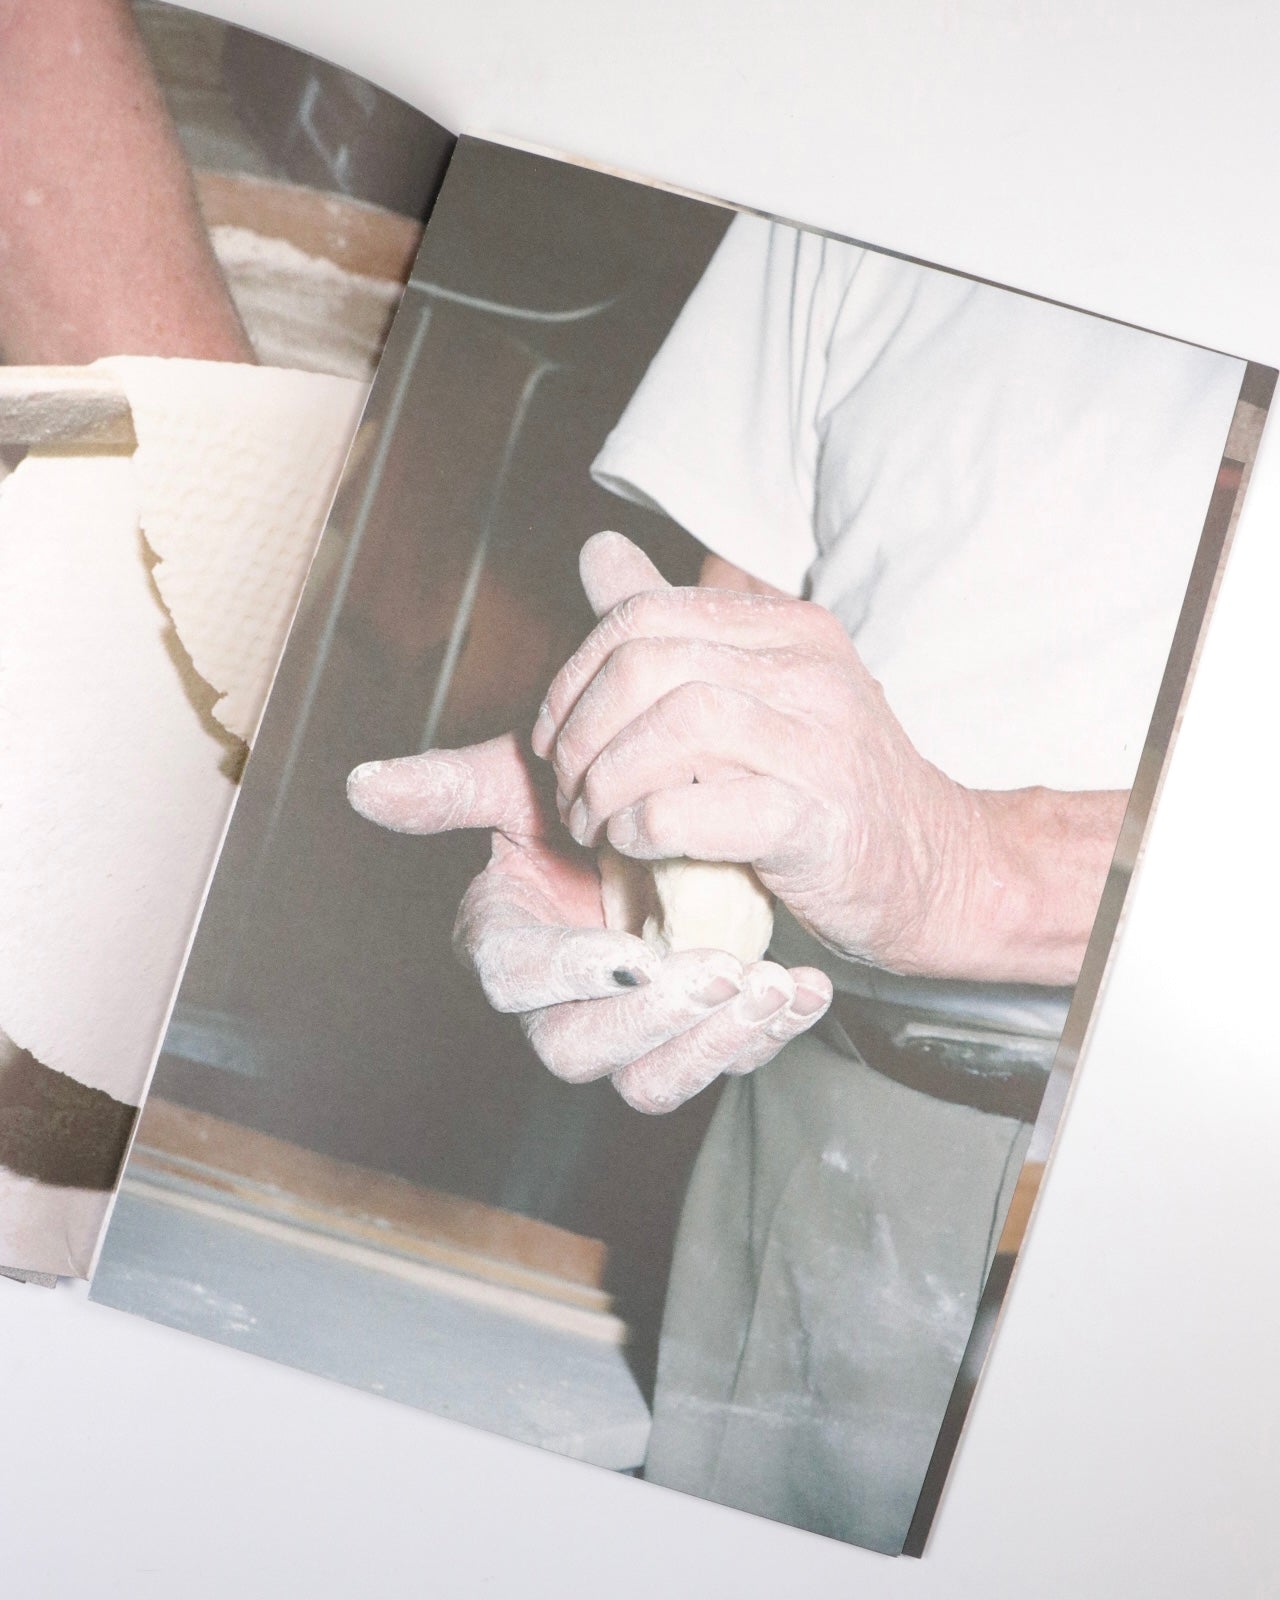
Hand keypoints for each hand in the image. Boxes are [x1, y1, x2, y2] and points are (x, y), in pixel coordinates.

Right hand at [347, 731, 831, 1113]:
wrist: (664, 819)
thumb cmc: (586, 800)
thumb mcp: (526, 781)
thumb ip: (452, 789)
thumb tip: (360, 783)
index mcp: (507, 943)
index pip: (511, 978)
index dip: (565, 972)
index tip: (630, 951)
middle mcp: (557, 1004)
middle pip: (575, 1052)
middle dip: (652, 1020)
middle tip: (724, 971)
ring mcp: (625, 1032)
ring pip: (649, 1083)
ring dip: (714, 1043)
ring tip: (773, 986)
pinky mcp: (690, 1041)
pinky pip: (721, 1068)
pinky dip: (769, 1036)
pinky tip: (806, 990)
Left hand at [532, 531, 980, 976]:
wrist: (932, 870)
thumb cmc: (827, 787)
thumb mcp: (757, 692)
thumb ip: (674, 629)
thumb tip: (598, 552)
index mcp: (788, 629)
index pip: (644, 614)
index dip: (574, 676)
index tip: (554, 738)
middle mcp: (808, 670)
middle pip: (646, 664)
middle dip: (579, 732)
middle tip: (567, 790)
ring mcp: (818, 743)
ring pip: (670, 726)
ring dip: (604, 783)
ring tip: (592, 823)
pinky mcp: (814, 821)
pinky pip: (694, 809)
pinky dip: (642, 828)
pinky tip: (635, 845)